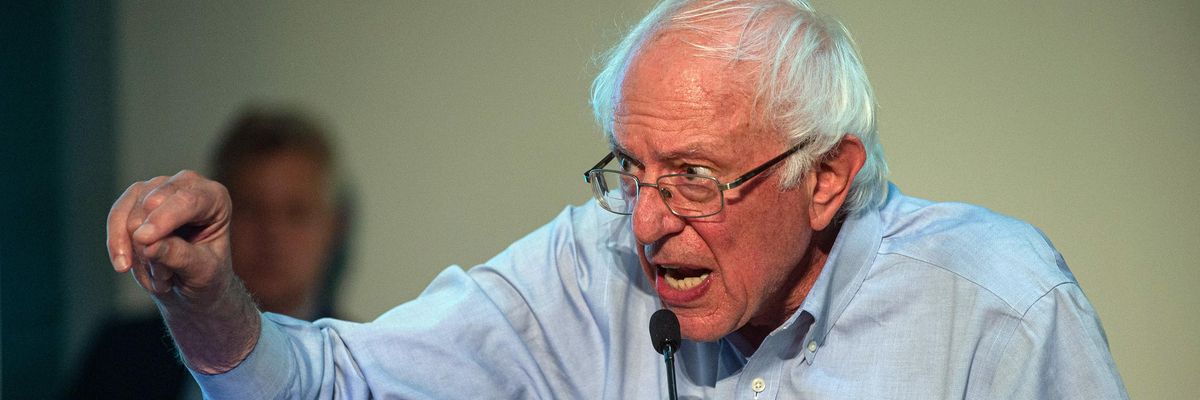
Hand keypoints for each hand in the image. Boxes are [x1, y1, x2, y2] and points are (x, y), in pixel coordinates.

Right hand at [106, 170, 231, 300]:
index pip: (188, 200)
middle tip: (166, 278)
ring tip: (159, 278)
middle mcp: (187, 185)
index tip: (143, 240)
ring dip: (137, 254)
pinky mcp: (135, 199)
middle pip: (152, 204)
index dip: (163, 218)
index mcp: (215, 198)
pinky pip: (115, 220)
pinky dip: (119, 247)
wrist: (192, 283)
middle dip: (149, 246)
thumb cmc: (206, 274)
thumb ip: (179, 257)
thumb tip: (148, 245)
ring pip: (130, 216)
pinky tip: (126, 268)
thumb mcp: (203, 272)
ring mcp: (158, 189)